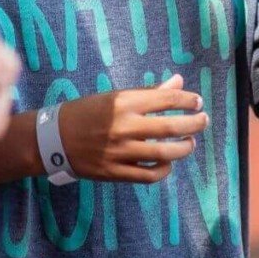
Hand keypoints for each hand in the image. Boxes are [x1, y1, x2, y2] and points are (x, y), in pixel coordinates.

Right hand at [58, 75, 207, 183]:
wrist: (54, 138)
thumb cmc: (87, 112)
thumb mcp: (115, 96)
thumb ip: (148, 92)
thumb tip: (178, 82)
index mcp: (124, 103)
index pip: (167, 99)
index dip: (188, 100)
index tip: (198, 102)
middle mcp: (124, 126)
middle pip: (171, 126)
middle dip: (194, 123)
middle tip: (203, 120)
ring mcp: (120, 151)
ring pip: (164, 153)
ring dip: (184, 148)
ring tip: (190, 142)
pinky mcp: (115, 172)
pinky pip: (148, 175)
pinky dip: (164, 170)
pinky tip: (168, 163)